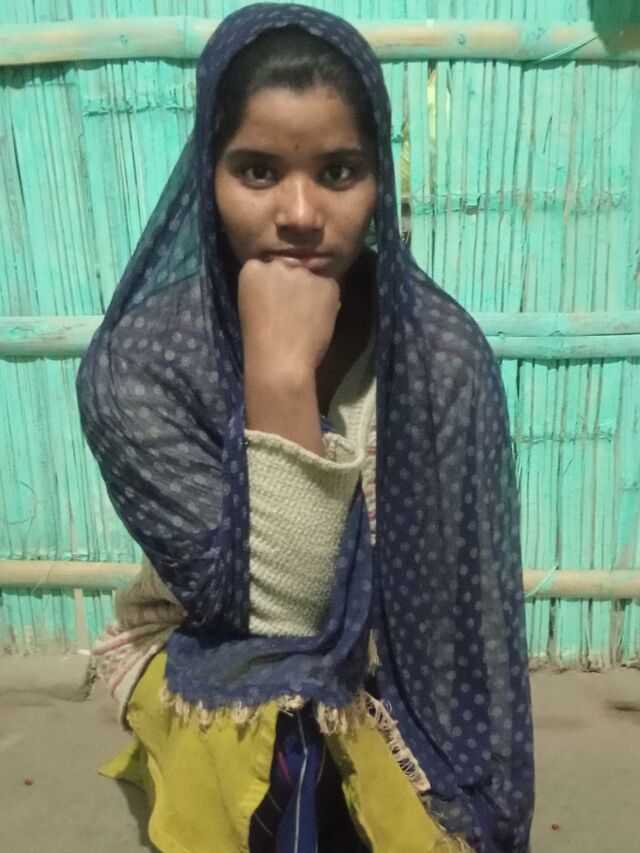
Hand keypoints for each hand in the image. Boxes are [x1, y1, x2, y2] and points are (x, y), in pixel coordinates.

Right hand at [238, 258, 339, 383]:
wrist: (279, 361)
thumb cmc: (261, 341)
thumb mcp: (253, 304)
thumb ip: (268, 288)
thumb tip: (289, 284)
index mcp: (253, 269)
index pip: (269, 267)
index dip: (276, 285)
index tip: (276, 301)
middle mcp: (277, 264)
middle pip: (291, 268)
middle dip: (294, 284)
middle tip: (293, 310)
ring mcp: (302, 273)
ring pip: (312, 278)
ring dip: (312, 292)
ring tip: (307, 318)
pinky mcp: (325, 283)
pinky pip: (329, 288)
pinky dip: (328, 302)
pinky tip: (318, 320)